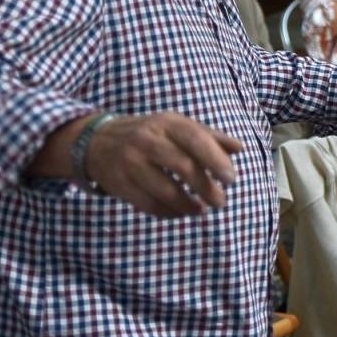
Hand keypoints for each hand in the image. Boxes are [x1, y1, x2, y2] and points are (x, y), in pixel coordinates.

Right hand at [84, 112, 243, 218]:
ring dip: (189, 205)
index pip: (196, 139)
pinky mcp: (118, 184)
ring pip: (165, 190)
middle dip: (206, 188)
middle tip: (221, 201)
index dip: (216, 160)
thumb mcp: (176, 126)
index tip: (232, 179)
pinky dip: (169, 213)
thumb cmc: (150, 133)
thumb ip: (209, 136)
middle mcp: (146, 140)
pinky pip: (148, 204)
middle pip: (183, 166)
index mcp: (166, 123)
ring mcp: (130, 163)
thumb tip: (239, 148)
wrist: (96, 141)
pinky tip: (181, 213)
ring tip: (202, 210)